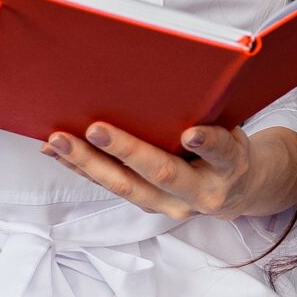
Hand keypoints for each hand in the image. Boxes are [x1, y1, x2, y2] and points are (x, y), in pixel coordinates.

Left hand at [42, 121, 283, 221]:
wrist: (237, 190)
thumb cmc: (230, 150)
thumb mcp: (235, 131)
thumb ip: (212, 120)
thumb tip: (170, 88)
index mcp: (229, 167)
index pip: (222, 153)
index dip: (208, 143)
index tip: (191, 134)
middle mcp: (201, 193)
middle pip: (162, 174)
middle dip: (125, 151)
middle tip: (95, 129)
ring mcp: (172, 206)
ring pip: (127, 188)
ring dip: (89, 164)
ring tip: (59, 141)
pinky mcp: (150, 208)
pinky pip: (113, 188)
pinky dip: (83, 169)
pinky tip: (60, 153)